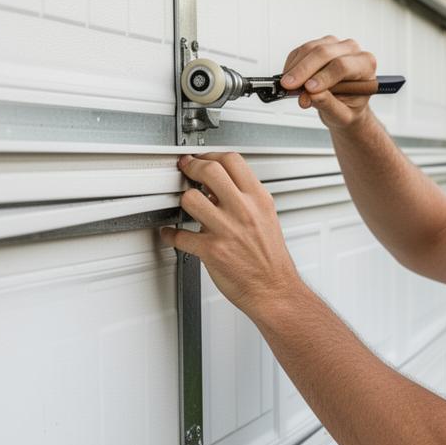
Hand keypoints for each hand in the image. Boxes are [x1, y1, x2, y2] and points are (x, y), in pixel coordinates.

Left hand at [159, 152, 302, 313]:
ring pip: (190, 199)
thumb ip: (245, 199)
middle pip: (209, 170)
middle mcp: (243, 211)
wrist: (275, 289)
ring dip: (183, 200)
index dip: (211, 155)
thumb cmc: (271, 259)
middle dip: (192, 166)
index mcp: (258, 199)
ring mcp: (226, 230)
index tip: (202, 158)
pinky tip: (172, 233)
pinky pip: (180, 236)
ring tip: (184, 204)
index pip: (233, 160)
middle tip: (186, 169)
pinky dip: (171, 234)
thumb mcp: (266, 218)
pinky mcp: (211, 251)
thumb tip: (219, 187)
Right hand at [280, 36, 376, 131]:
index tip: (308, 89)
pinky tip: (290, 79)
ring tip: (289, 87)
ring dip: (295, 68)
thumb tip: (311, 95)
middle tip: (289, 86)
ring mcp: (335, 45)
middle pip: (324, 53)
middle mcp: (352, 50)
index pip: (343, 66)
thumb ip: (329, 105)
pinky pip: (301, 51)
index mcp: (365, 65)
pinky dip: (292, 65)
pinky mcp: (319, 44)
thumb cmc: (350, 108)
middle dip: (303, 70)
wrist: (346, 104)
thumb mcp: (343, 115)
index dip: (323, 76)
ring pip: (310, 49)